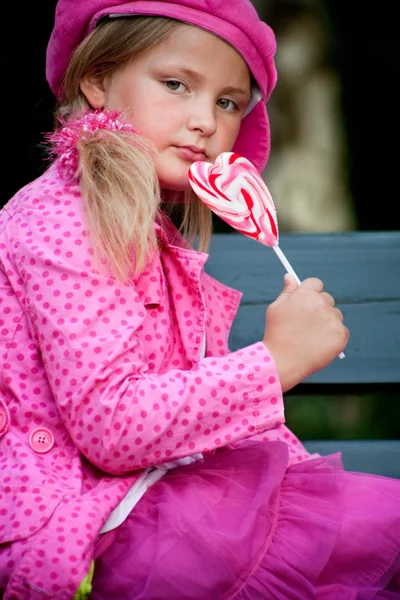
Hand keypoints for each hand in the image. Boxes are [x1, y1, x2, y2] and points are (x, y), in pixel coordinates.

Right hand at [262, 274, 348, 391]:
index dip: (310, 293)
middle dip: (319, 308)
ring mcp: (333, 320)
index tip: (305, 303)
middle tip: (306, 324)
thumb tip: (290, 276)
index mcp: (305, 294)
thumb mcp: (276, 309)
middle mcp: (321, 304)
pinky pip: (341, 330)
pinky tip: (319, 344)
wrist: (282, 361)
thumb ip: (287, 291)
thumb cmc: (276, 333)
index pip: (315, 283)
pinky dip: (333, 336)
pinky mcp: (341, 335)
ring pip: (335, 315)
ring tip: (311, 336)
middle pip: (327, 299)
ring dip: (327, 321)